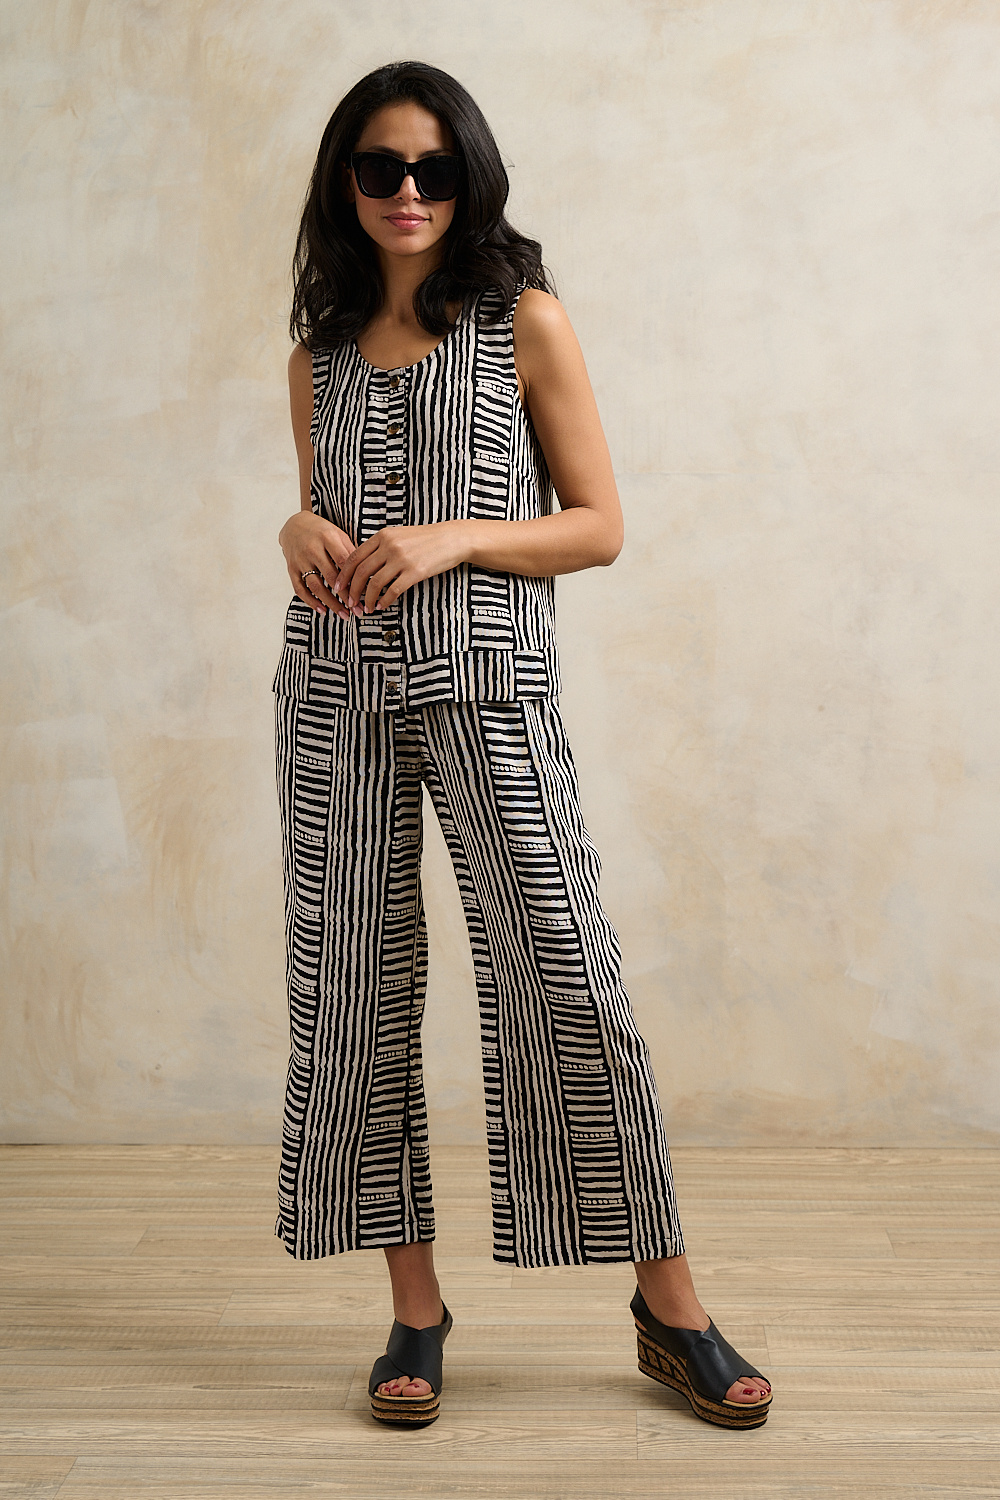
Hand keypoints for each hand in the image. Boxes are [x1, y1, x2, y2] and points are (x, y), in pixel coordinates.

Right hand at [278, 511, 355, 618]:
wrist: (294, 525)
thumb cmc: (321, 531)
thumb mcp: (339, 534)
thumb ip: (351, 551)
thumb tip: (367, 572)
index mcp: (327, 538)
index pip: (344, 561)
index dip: (354, 579)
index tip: (365, 593)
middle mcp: (312, 549)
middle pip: (331, 577)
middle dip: (346, 596)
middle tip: (358, 610)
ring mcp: (300, 560)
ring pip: (316, 586)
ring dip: (331, 603)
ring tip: (344, 614)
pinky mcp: (291, 569)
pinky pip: (299, 588)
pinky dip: (311, 601)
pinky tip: (323, 610)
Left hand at [336, 522, 469, 613]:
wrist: (452, 538)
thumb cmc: (425, 539)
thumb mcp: (399, 535)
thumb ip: (381, 546)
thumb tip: (363, 564)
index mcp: (383, 536)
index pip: (355, 556)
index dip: (343, 574)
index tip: (339, 586)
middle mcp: (390, 546)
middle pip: (361, 572)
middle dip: (352, 590)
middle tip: (349, 602)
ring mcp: (402, 559)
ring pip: (375, 583)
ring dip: (367, 599)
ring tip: (366, 608)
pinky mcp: (415, 572)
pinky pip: (393, 590)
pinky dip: (384, 601)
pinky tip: (381, 606)